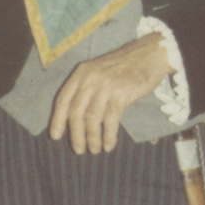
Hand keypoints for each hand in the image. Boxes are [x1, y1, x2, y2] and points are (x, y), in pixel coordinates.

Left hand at [48, 34, 171, 153]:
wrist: (149, 54)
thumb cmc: (123, 66)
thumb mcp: (98, 71)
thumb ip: (85, 88)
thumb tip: (75, 118)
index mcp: (81, 73)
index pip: (63, 100)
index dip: (57, 120)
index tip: (55, 136)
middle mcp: (90, 79)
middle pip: (76, 112)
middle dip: (76, 135)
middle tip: (79, 150)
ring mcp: (105, 86)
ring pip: (92, 119)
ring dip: (92, 138)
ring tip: (95, 150)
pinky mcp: (121, 94)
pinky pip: (110, 120)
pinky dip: (108, 136)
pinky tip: (108, 145)